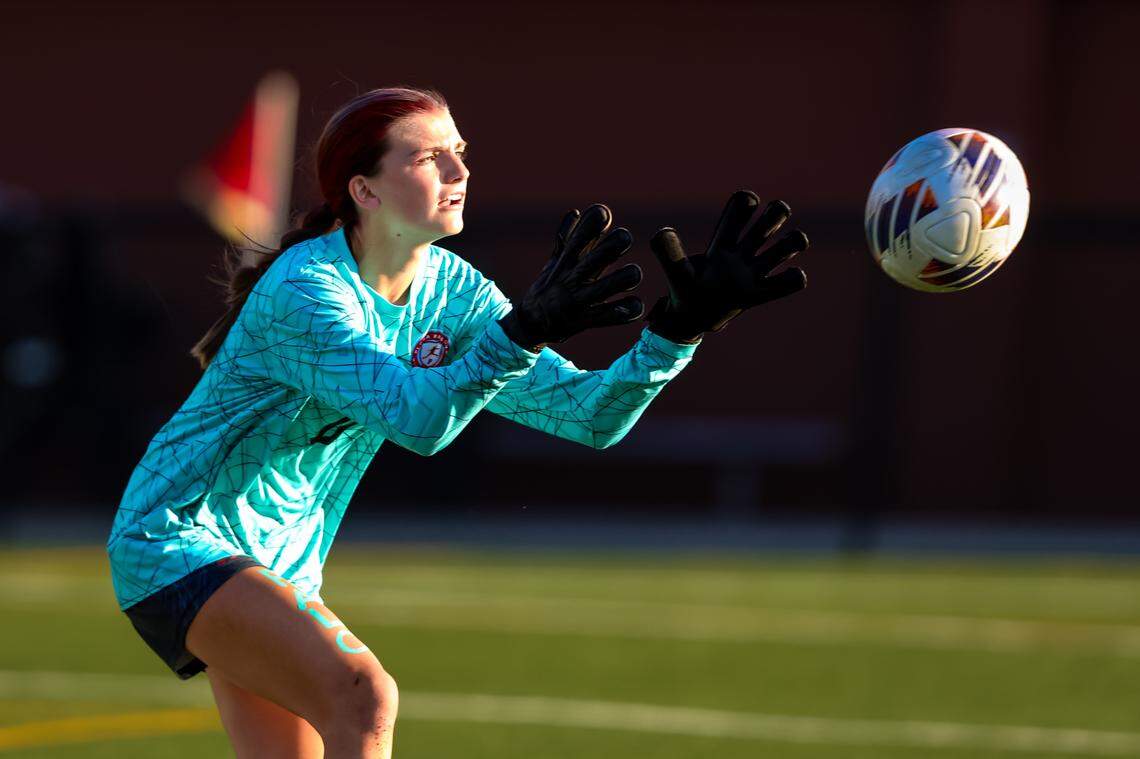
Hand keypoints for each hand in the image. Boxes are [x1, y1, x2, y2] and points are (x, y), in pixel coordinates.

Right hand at [499, 204, 643, 350]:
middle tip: (624, 239)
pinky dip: (625, 311)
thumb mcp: (555, 262)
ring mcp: (577, 301)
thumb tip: (576, 212)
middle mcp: (571, 279)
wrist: (530, 325)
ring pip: (604, 288)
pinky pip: (608, 317)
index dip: (592, 221)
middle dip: (614, 244)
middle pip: (595, 257)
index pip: (577, 236)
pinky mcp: (584, 321)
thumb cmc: (548, 288)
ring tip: (632, 274)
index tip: (604, 214)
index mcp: (566, 262)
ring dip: (624, 278)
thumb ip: (567, 237)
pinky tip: (635, 303)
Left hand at [646, 190, 807, 343]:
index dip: (747, 202)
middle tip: (771, 223)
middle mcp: (741, 254)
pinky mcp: (759, 295)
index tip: (748, 205)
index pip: (741, 209)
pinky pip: (789, 283)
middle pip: (771, 219)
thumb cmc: (684, 291)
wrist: (689, 322)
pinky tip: (790, 277)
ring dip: (794, 241)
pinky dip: (795, 278)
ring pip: (787, 246)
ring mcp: (753, 273)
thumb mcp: (676, 272)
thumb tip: (662, 231)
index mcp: (723, 243)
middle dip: (778, 212)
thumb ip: (668, 252)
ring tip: (790, 246)